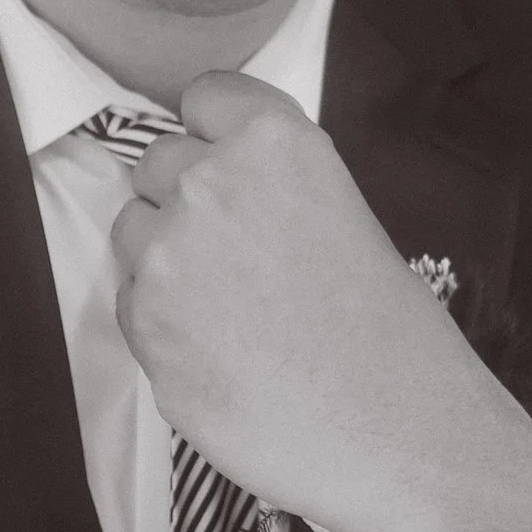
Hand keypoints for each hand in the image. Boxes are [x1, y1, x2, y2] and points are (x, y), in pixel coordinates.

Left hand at [109, 75, 531, 531]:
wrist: (402, 434)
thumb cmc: (390, 335)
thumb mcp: (344, 214)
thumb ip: (268, 185)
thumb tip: (210, 184)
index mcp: (275, 142)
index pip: (203, 96)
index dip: (212, 136)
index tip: (228, 168)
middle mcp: (210, 181)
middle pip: (156, 164)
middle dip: (183, 201)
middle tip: (236, 260)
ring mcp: (167, 253)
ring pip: (132, 235)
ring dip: (164, 265)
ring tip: (234, 316)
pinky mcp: (144, 325)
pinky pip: (129, 306)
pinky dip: (161, 327)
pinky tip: (222, 356)